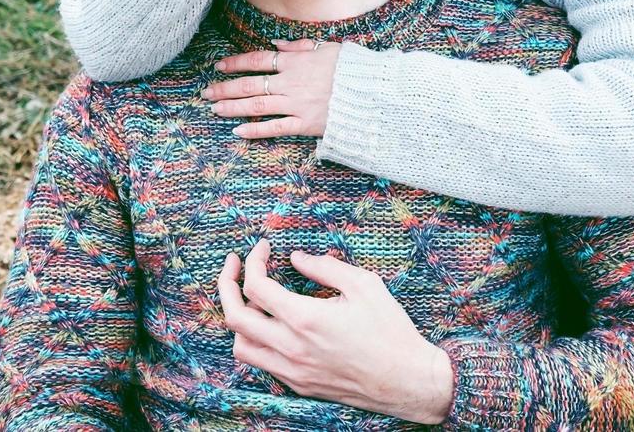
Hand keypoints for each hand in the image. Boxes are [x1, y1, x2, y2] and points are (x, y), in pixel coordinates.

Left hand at [202, 38, 338, 138]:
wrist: (372, 93)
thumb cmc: (351, 68)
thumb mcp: (327, 47)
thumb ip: (299, 46)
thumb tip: (276, 44)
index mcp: (295, 62)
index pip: (257, 60)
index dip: (236, 63)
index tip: (219, 66)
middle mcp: (291, 82)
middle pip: (250, 84)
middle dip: (226, 88)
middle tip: (206, 92)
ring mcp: (296, 104)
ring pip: (257, 105)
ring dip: (233, 107)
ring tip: (215, 108)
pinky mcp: (305, 123)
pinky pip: (275, 127)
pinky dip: (256, 129)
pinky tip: (238, 130)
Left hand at [215, 239, 453, 424]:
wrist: (407, 380)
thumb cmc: (390, 330)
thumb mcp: (363, 284)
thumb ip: (325, 267)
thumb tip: (296, 258)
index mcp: (305, 318)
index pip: (256, 286)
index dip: (253, 261)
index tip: (262, 248)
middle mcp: (291, 348)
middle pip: (235, 317)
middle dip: (226, 285)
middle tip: (234, 266)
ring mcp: (293, 371)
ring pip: (241, 346)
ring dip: (239, 318)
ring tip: (250, 298)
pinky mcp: (299, 385)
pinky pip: (263, 363)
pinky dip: (257, 341)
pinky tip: (272, 324)